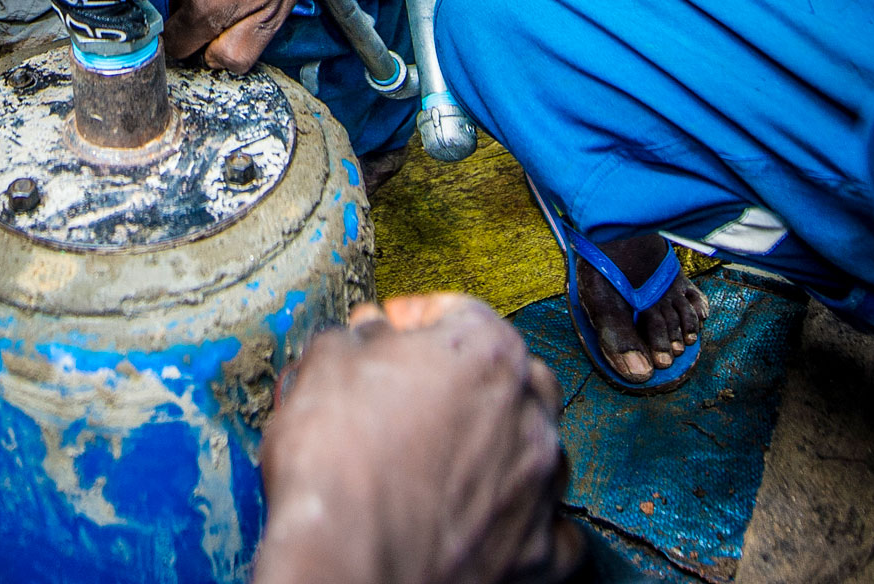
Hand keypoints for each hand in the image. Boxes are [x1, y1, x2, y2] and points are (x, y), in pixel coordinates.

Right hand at [256, 294, 581, 583]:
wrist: (345, 563)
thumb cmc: (336, 465)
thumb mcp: (324, 367)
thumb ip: (357, 339)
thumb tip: (367, 337)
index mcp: (485, 352)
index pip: (458, 313)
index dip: (415, 319)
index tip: (389, 330)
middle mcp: (528, 413)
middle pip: (509, 378)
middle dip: (466, 380)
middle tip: (414, 394)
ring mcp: (540, 486)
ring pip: (535, 450)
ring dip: (499, 448)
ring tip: (444, 461)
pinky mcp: (538, 553)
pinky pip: (548, 527)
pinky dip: (522, 521)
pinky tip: (488, 519)